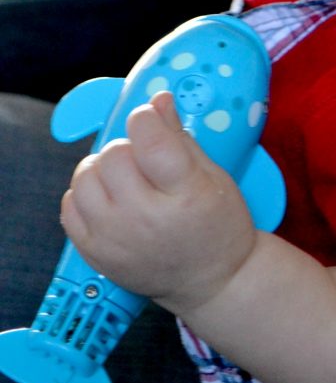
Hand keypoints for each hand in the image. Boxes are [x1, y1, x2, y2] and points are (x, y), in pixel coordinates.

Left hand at [60, 91, 256, 313]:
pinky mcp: (96, 254)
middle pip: (113, 155)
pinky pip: (69, 207)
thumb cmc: (218, 227)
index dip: (145, 118)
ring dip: (102, 169)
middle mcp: (146, 219)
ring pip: (85, 178)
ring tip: (124, 179)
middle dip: (128, 147)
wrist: (211, 281)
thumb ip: (180, 136)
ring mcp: (116, 239)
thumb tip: (158, 101)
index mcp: (185, 195)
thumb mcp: (214, 175)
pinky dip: (85, 196)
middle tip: (144, 160)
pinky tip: (109, 199)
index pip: (149, 140)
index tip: (150, 119)